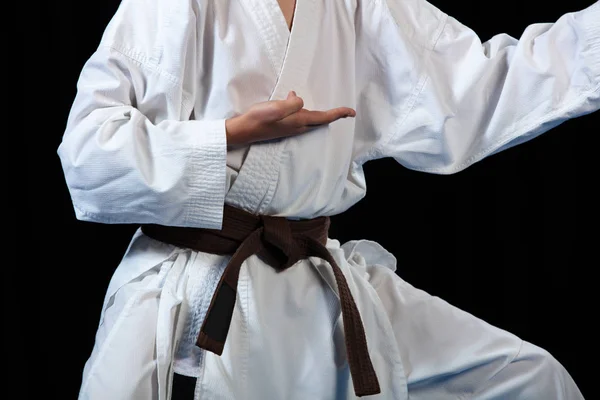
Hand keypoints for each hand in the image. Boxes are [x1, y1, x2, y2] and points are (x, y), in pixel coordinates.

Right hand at [225, 91, 355, 145]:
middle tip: (345, 111)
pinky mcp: (283, 125)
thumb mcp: (277, 107)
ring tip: (320, 103)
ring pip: (309, 117)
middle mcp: (298, 126)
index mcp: (299, 121)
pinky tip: (292, 98)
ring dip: (318, 111)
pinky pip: (299, 115)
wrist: (244, 129)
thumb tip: (300, 100)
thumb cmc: (260, 118)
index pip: (324, 117)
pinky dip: (302, 108)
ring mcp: (290, 127)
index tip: (351, 112)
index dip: (339, 114)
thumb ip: (292, 103)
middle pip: (320, 119)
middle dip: (333, 115)